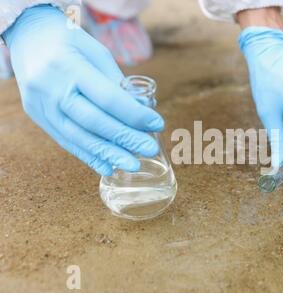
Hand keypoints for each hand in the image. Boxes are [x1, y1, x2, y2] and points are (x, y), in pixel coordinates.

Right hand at [3, 5, 163, 175]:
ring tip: (133, 164)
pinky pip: (65, 141)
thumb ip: (117, 84)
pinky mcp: (38, 116)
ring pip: (78, 137)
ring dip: (109, 153)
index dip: (134, 114)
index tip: (157, 123)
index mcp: (69, 66)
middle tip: (150, 149)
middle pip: (94, 121)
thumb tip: (143, 112)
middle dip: (126, 138)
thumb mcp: (97, 53)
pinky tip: (108, 167)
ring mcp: (41, 105)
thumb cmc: (70, 43)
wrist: (28, 37)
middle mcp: (52, 88)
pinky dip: (89, 156)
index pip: (107, 98)